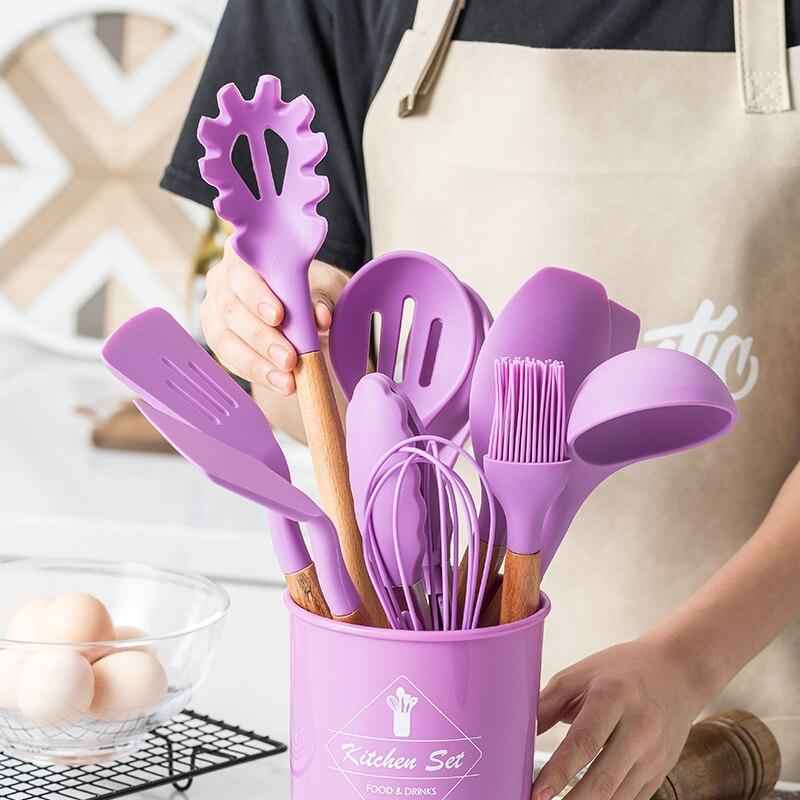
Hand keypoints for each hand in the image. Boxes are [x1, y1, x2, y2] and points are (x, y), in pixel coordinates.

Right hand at [200, 243, 348, 394]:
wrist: (307, 308)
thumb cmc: (314, 289)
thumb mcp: (326, 287)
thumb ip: (323, 298)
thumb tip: (320, 317)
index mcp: (245, 255)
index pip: (242, 272)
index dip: (256, 295)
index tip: (279, 316)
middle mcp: (222, 279)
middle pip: (232, 309)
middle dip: (262, 338)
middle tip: (290, 360)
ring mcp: (215, 310)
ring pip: (225, 339)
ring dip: (258, 363)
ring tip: (288, 381)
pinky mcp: (218, 338)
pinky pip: (230, 359)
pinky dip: (257, 373)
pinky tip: (280, 383)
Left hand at [532, 638, 707, 799]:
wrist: (677, 673)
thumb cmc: (623, 670)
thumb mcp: (581, 674)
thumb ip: (548, 703)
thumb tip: (519, 731)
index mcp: (613, 696)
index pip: (584, 741)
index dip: (559, 771)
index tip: (536, 791)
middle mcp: (639, 728)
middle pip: (603, 778)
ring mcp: (654, 755)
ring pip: (618, 797)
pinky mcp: (660, 772)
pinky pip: (630, 799)